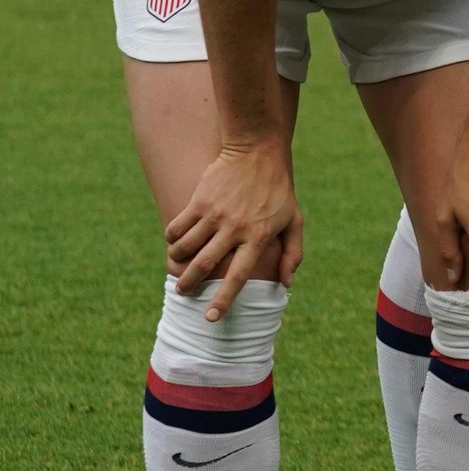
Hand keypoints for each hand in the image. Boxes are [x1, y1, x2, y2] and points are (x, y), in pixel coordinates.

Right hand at [166, 143, 303, 321]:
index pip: (239, 275)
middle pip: (205, 265)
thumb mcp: (294, 220)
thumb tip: (286, 283)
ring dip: (177, 261)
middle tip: (182, 293)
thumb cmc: (278, 190)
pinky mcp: (199, 201)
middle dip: (189, 284)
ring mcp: (215, 214)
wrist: (257, 152)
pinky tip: (176, 241)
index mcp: (258, 236)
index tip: (210, 318)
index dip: (224, 299)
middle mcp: (235, 228)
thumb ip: (292, 252)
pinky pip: (176, 228)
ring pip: (186, 248)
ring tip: (177, 266)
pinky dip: (172, 238)